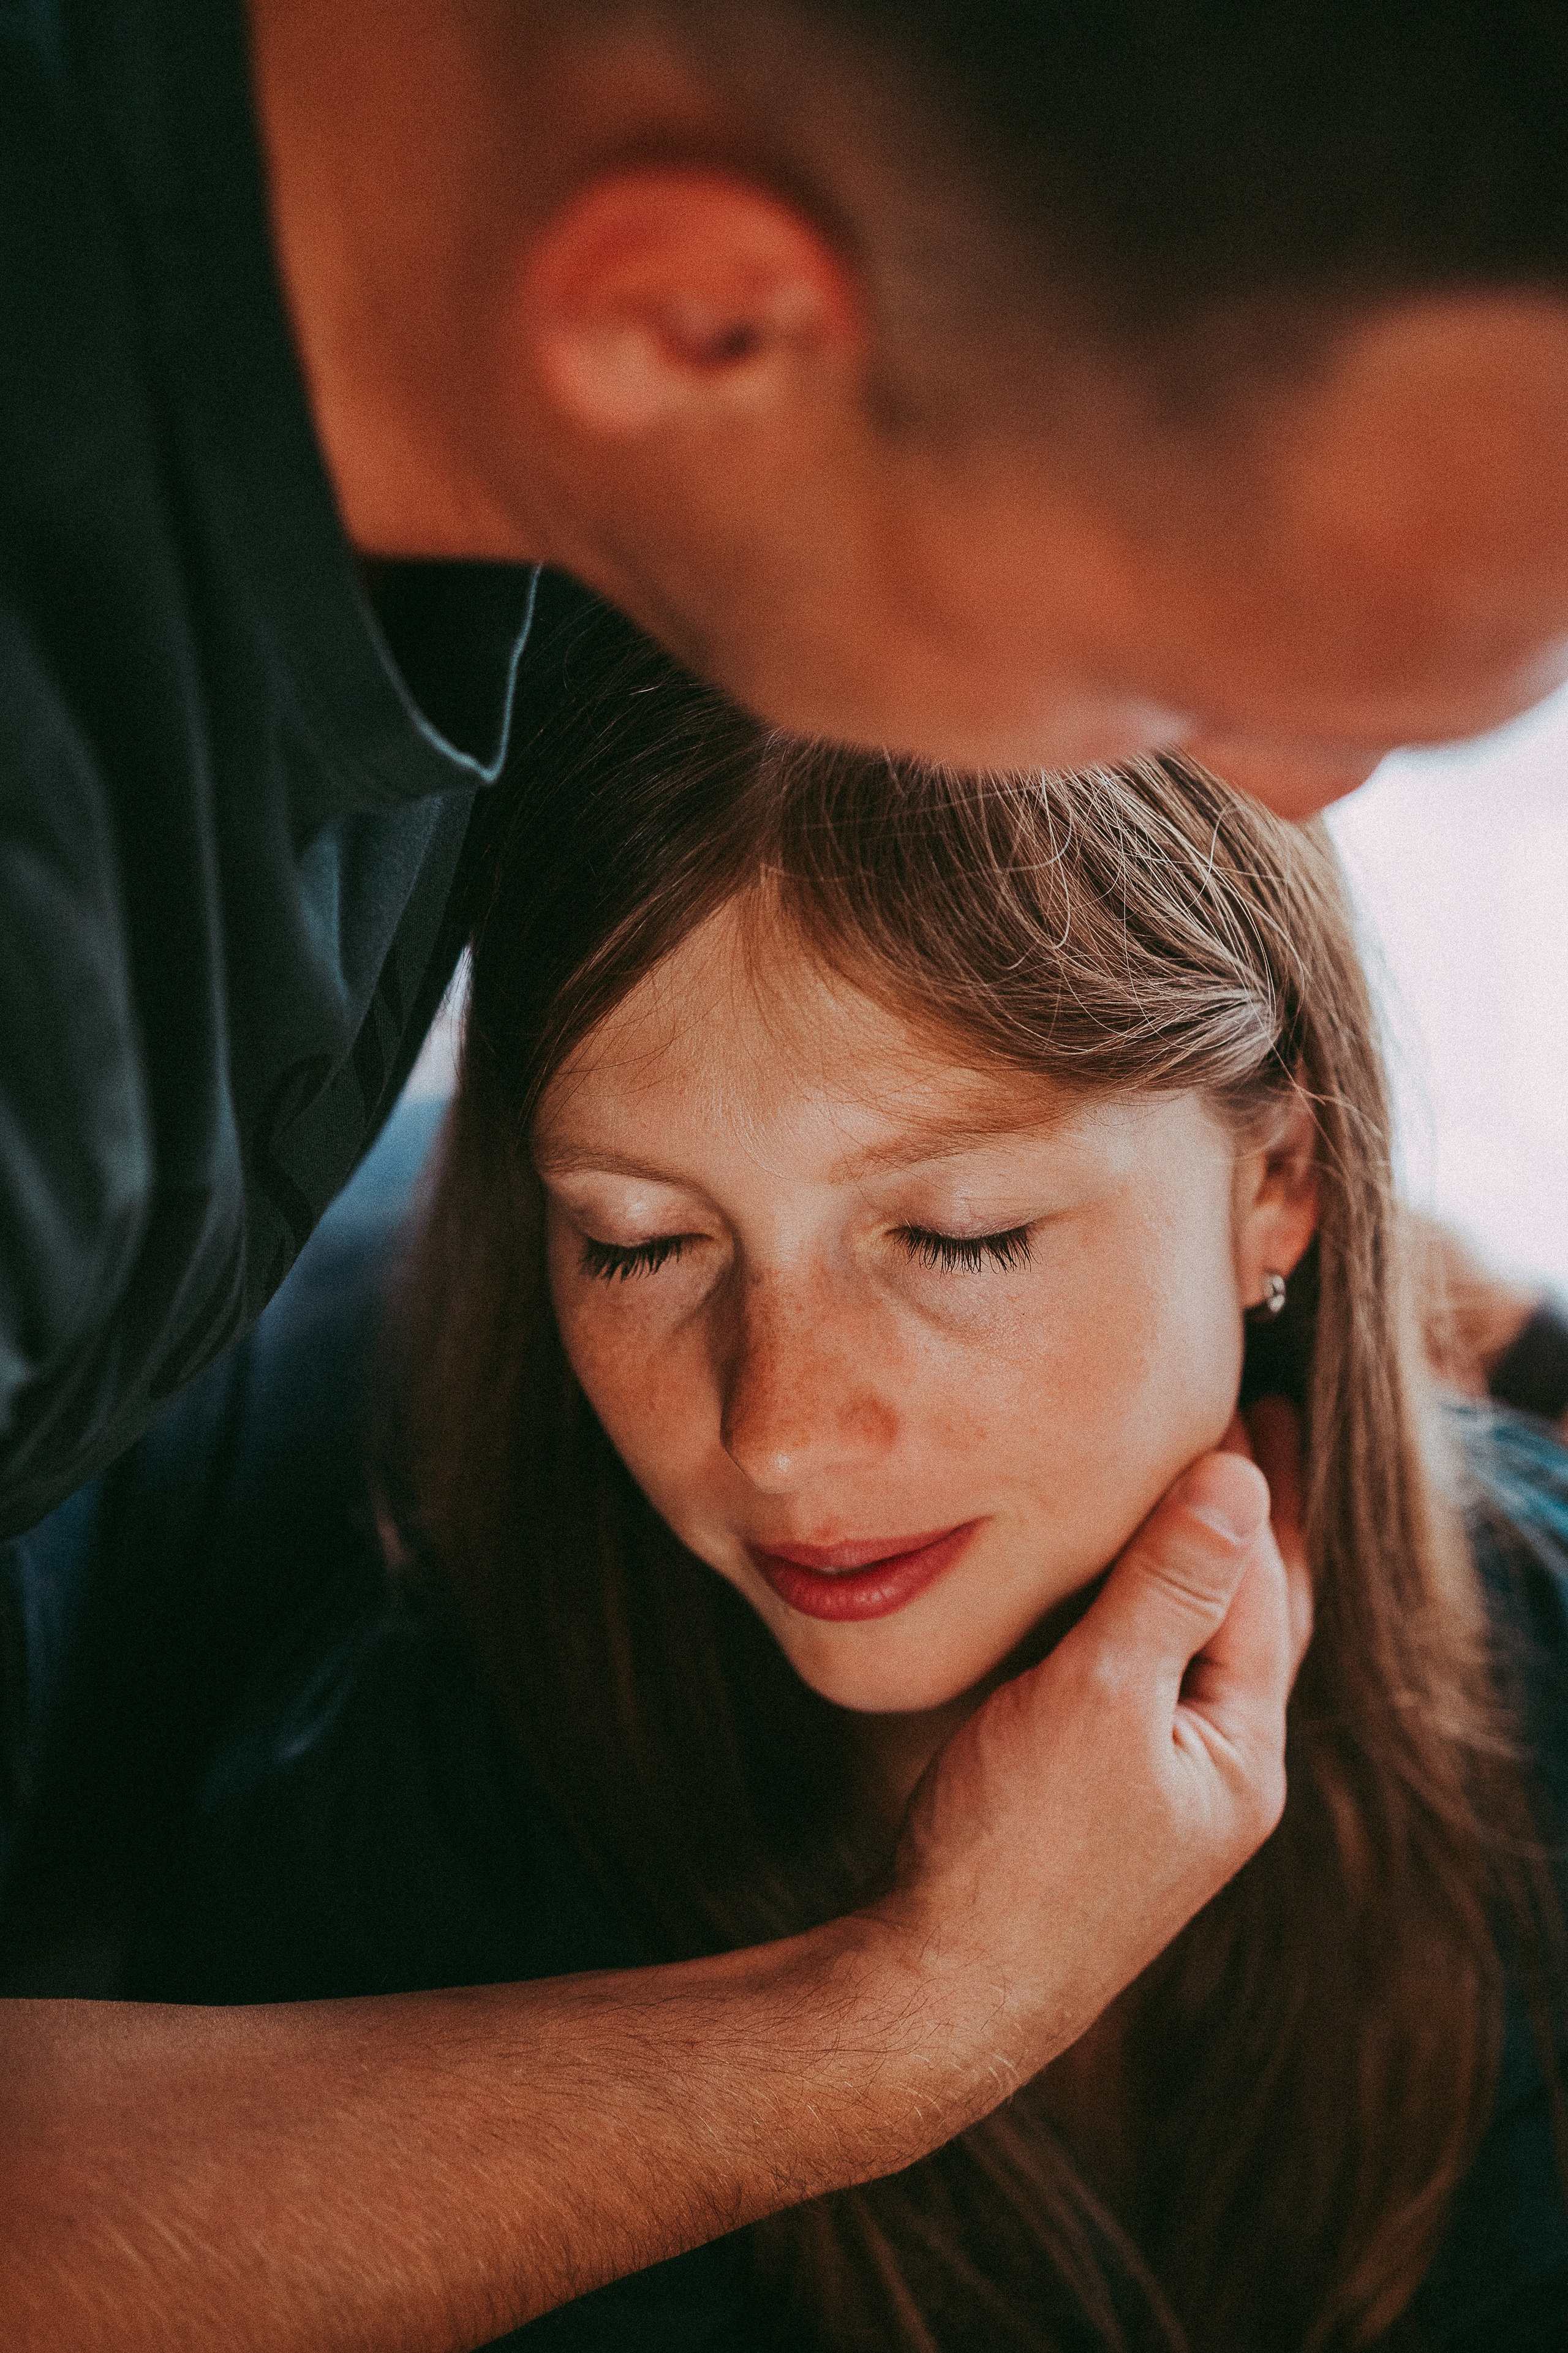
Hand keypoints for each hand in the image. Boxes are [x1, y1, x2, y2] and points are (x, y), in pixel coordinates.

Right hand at [873, 1420, 1309, 2104]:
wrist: (939, 1993)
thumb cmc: (1017, 1850)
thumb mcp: (1100, 1698)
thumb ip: (1169, 1588)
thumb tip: (1237, 1479)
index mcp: (1242, 1755)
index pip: (1265, 1593)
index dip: (1251, 1493)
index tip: (1241, 1406)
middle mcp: (1218, 1778)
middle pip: (1255, 1623)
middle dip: (1258, 1526)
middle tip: (1267, 1427)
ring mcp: (1160, 1800)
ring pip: (1200, 1655)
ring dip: (1203, 1569)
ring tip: (1198, 1492)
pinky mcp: (1098, 1809)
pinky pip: (1145, 1686)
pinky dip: (1148, 1619)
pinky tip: (1115, 1596)